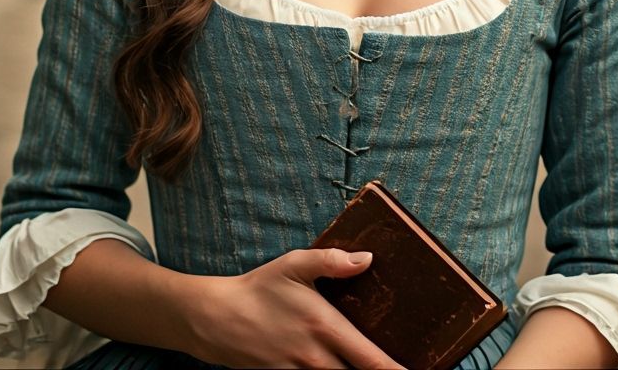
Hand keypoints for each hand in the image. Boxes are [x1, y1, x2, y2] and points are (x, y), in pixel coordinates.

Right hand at [181, 247, 402, 368]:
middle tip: (399, 369)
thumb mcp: (295, 264)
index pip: (373, 361)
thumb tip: (368, 259)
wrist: (218, 319)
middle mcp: (318, 359)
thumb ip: (332, 261)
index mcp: (326, 327)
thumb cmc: (260, 288)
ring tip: (374, 367)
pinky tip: (337, 367)